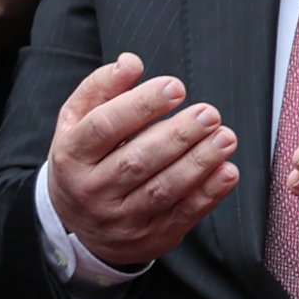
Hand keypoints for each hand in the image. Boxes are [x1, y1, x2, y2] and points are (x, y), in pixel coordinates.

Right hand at [43, 53, 236, 271]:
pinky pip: (182, 215)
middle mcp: (92, 189)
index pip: (104, 127)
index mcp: (71, 155)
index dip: (140, 106)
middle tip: (209, 114)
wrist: (77, 226)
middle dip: (177, 135)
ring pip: (163, 189)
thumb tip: (131, 62)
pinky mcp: (149, 237)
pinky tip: (227, 171)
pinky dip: (208, 194)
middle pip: (137, 160)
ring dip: (198, 162)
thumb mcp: (77, 122)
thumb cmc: (83, 161)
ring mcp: (120, 218)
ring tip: (225, 137)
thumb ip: (101, 89)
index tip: (175, 87)